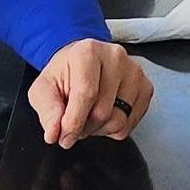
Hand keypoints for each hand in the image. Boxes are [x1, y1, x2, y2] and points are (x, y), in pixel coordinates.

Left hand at [28, 37, 152, 147]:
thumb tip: (55, 133)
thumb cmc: (65, 74)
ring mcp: (135, 72)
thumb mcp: (44, 88)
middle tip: (74, 123)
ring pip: (118, 120)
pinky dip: (114, 129)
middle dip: (84, 127)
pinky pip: (130, 123)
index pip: (86, 94)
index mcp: (88, 52)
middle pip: (102, 111)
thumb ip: (48, 111)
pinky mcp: (145, 87)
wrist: (83, 62)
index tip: (63, 137)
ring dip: (99, 129)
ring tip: (89, 117)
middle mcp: (116, 57)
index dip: (73, 123)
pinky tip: (105, 115)